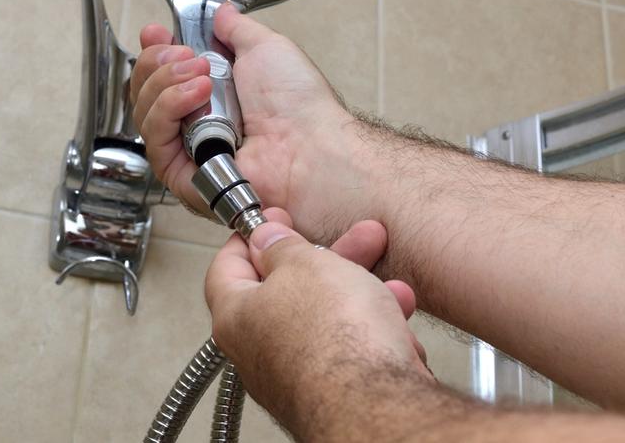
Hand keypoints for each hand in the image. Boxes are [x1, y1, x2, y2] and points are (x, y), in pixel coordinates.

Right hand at [131, 3, 368, 241]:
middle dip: (159, 63)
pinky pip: (155, 142)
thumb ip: (237, 30)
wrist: (309, 142)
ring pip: (145, 113)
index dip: (154, 53)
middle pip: (146, 92)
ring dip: (166, 84)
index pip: (164, 75)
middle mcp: (198, 124)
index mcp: (215, 96)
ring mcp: (190, 152)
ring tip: (202, 76)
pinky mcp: (185, 177)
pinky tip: (197, 95)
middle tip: (187, 55)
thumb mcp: (265, 48)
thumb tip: (221, 13)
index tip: (156, 33)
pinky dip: (168, 110)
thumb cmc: (298, 103)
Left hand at [204, 209, 430, 437]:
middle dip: (329, 261)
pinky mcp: (333, 394)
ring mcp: (296, 376)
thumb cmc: (332, 338)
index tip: (271, 221)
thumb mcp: (305, 265)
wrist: (376, 404)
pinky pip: (352, 352)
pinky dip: (375, 334)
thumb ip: (283, 247)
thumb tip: (266, 239)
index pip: (226, 268)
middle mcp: (259, 352)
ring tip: (392, 286)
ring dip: (363, 297)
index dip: (250, 239)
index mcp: (236, 317)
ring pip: (329, 320)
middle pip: (288, 291)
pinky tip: (398, 329)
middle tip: (354, 239)